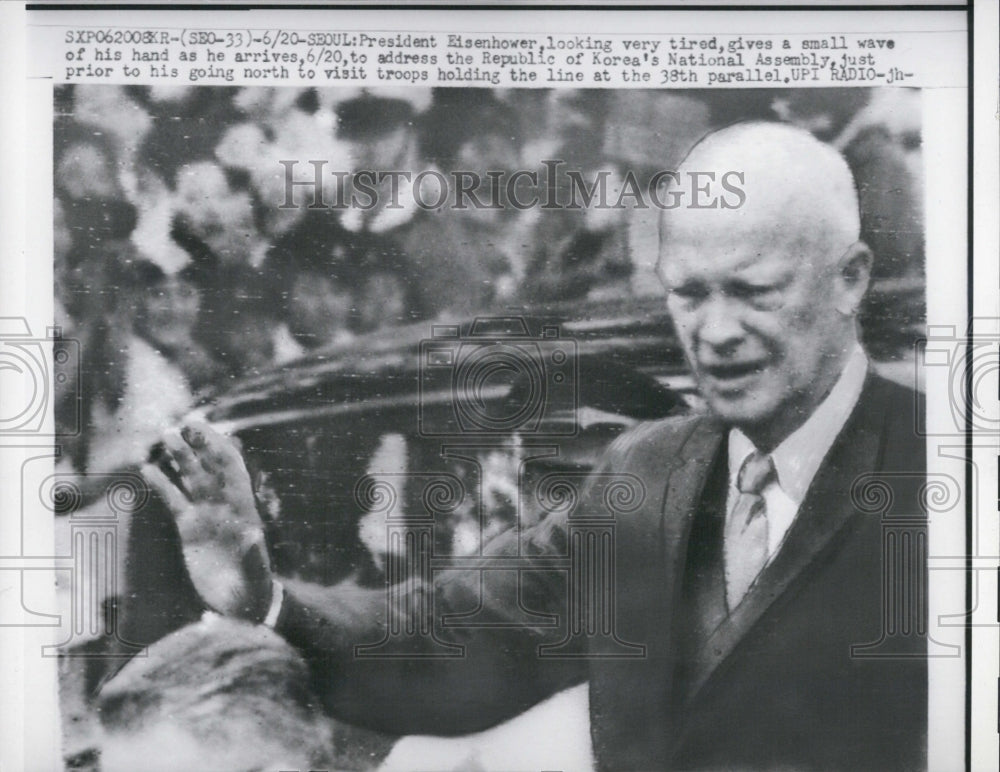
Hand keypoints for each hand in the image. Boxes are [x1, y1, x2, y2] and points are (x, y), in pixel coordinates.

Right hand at [141, 421, 273, 620]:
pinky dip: (163, 484)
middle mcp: (225, 507)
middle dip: (198, 446)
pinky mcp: (190, 528)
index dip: (220, 450)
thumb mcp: (255, 574)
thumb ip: (253, 555)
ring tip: (165, 435)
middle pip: (210, 468)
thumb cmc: (253, 590)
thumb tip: (253, 536)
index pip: (232, 472)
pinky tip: (149, 468)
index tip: (206, 431)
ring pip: (192, 478)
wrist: (240, 606)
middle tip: (180, 425)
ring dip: (180, 457)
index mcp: (243, 510)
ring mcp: (207, 515)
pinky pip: (175, 499)